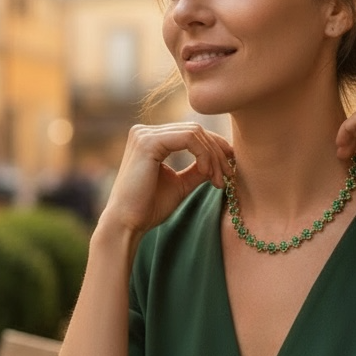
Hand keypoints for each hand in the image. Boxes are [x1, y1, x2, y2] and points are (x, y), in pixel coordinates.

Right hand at [99, 121, 233, 237]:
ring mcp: (144, 134)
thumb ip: (198, 169)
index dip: (215, 149)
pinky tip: (206, 173)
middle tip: (229, 177)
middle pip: (196, 131)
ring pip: (195, 133)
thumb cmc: (149, 208)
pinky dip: (204, 155)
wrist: (127, 224)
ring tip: (218, 180)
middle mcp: (145, 132)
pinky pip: (189, 139)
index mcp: (151, 139)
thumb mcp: (181, 184)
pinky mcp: (148, 142)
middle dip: (218, 153)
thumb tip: (222, 159)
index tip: (229, 171)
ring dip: (213, 156)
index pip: (191, 134)